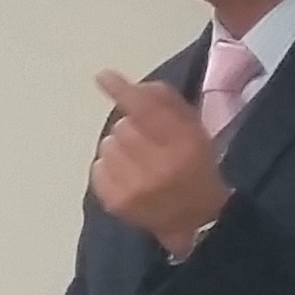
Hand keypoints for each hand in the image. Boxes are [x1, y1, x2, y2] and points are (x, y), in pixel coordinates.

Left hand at [90, 71, 231, 254]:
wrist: (196, 218)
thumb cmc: (195, 165)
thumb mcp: (194, 130)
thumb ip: (166, 104)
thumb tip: (134, 84)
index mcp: (184, 145)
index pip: (147, 111)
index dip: (124, 92)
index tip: (103, 76)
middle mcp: (159, 166)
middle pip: (122, 126)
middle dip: (132, 129)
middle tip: (149, 144)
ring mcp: (135, 187)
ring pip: (107, 145)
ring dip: (119, 148)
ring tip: (139, 162)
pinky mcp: (116, 202)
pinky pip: (97, 167)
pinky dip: (108, 167)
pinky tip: (128, 175)